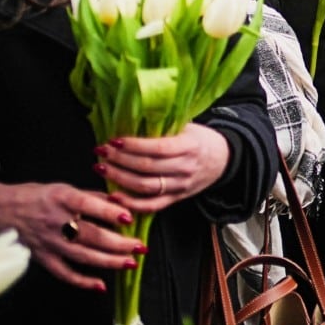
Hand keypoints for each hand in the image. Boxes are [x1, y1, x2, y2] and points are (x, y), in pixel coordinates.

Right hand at [0, 181, 142, 292]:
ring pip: (82, 256)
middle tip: (140, 247)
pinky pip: (63, 273)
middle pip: (90, 235)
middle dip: (118, 243)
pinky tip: (101, 285)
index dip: (109, 212)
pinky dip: (82, 281)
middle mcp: (55, 221)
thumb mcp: (64, 187)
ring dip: (109, 262)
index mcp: (62, 198)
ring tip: (130, 263)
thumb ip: (91, 196)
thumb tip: (120, 203)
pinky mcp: (42, 257)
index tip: (129, 218)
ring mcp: (48, 242)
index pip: (89, 205)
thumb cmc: (36, 196)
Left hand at [97, 123, 231, 213]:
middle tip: (101, 152)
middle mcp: (185, 168)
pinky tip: (114, 196)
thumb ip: (165, 126)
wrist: (223, 159)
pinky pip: (151, 205)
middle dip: (119, 160)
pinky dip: (131, 203)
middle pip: (147, 168)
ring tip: (102, 168)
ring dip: (119, 179)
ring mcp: (181, 186)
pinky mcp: (176, 198)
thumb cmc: (200, 139)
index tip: (114, 140)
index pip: (158, 148)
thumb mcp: (188, 127)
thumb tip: (131, 118)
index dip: (133, 146)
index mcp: (190, 146)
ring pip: (145, 187)